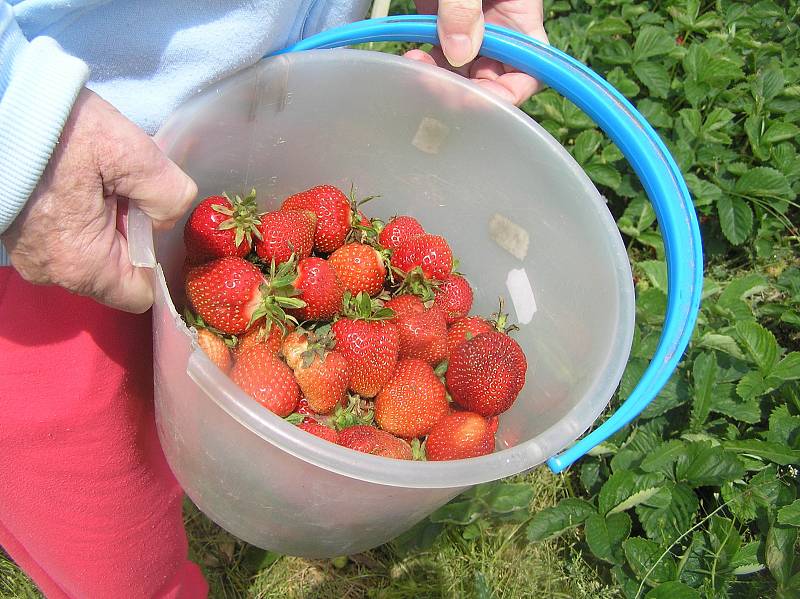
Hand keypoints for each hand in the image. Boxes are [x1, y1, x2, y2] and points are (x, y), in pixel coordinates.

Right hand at [1, 89, 196, 313]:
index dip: (156, 260)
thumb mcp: (133, 154)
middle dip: (129, 235)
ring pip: (92, 253)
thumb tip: (166, 219)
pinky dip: (80, 216)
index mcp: (82, 264)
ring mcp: (31, 255)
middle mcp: (53, 271)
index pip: (140, 293)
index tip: (152, 222)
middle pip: (116, 272)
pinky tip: (77, 182)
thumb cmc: (62, 130)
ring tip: (96, 181)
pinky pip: (66, 238)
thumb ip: (169, 195)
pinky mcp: (19, 236)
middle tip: (120, 190)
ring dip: (105, 222)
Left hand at [407, 1, 546, 104]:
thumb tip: (459, 54)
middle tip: (437, 90)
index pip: (529, 70)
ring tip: (415, 70)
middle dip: (466, 91)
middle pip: (491, 79)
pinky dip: (424, 65)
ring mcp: (470, 28)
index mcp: (521, 16)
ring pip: (461, 73)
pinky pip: (438, 57)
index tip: (480, 98)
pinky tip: (409, 60)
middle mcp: (499, 28)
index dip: (509, 93)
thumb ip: (464, 8)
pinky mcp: (442, 24)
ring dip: (439, 81)